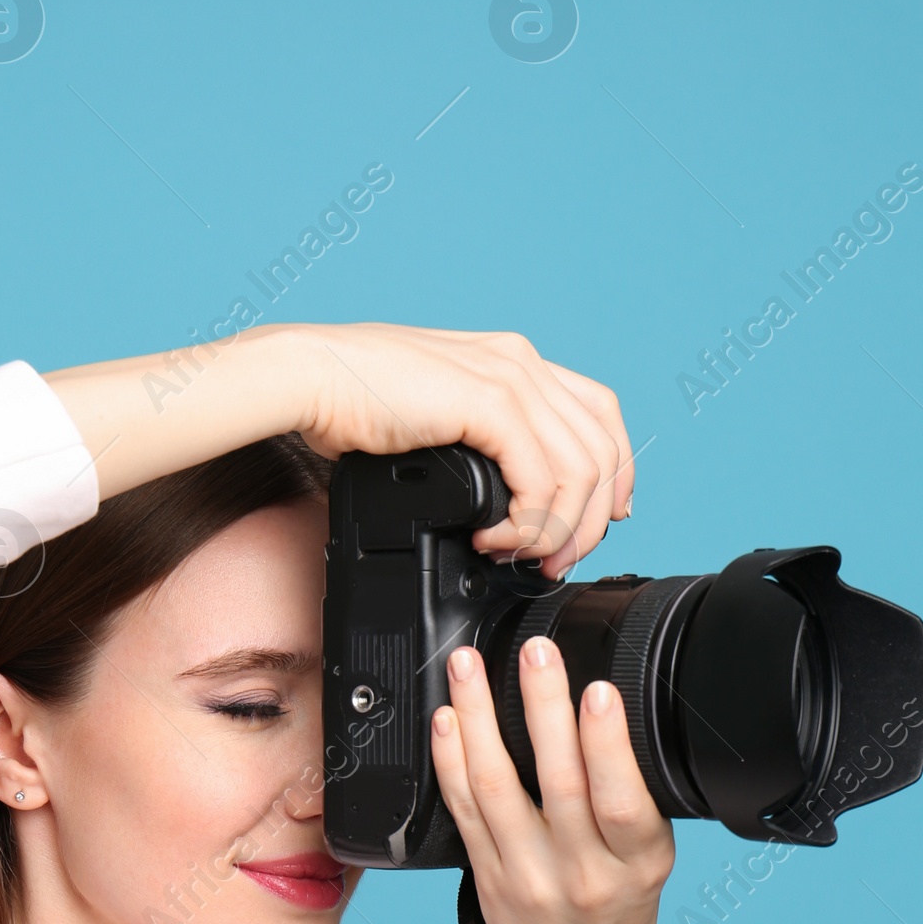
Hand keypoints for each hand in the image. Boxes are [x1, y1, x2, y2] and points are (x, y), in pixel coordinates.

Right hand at [50, 323, 633, 580]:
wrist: (308, 377)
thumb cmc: (353, 403)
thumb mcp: (436, 421)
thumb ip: (478, 446)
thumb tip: (501, 500)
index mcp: (515, 362)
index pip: (601, 417)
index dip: (613, 475)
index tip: (598, 523)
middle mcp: (522, 363)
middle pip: (603, 448)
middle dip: (592, 519)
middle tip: (556, 561)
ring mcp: (509, 378)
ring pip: (580, 470)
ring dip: (560, 529)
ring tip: (523, 558)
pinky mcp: (486, 403)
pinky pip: (539, 479)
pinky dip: (527, 523)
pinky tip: (494, 540)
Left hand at [432, 633, 678, 923]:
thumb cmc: (618, 908)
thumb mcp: (648, 857)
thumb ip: (628, 796)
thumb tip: (606, 708)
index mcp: (634, 862)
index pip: (621, 800)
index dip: (607, 744)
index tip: (598, 691)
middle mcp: (578, 872)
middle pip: (555, 782)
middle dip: (543, 708)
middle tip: (536, 651)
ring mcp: (524, 876)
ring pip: (494, 788)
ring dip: (479, 717)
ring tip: (469, 666)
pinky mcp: (484, 876)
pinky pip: (460, 809)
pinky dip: (450, 758)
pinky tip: (446, 719)